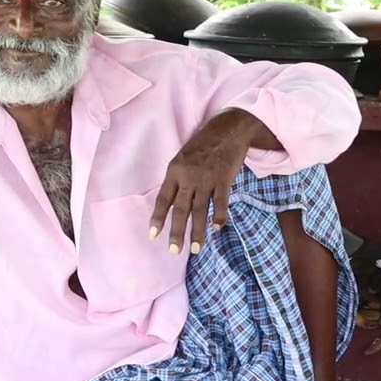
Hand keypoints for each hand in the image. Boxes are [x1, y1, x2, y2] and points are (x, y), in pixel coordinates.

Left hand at [150, 109, 264, 253]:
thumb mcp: (184, 158)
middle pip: (181, 209)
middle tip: (174, 251)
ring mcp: (207, 178)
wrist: (228, 128)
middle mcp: (189, 176)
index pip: (164, 199)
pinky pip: (221, 201)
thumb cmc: (204, 145)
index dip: (158, 218)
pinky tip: (216, 228)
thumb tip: (172, 204)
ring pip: (200, 210)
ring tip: (196, 248)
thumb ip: (178, 180)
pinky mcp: (224, 178)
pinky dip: (219, 216)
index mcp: (175, 171)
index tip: (153, 236)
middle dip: (177, 232)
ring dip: (198, 231)